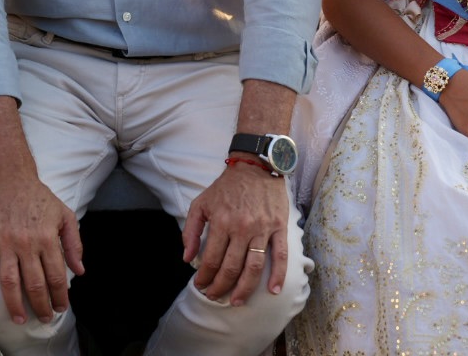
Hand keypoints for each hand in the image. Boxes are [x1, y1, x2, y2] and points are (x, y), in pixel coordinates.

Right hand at [0, 171, 82, 325]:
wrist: (9, 177)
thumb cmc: (39, 196)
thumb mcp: (64, 215)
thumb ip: (74, 244)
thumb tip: (80, 271)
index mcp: (47, 238)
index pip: (56, 275)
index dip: (60, 295)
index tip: (61, 307)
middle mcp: (27, 243)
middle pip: (35, 283)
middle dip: (41, 305)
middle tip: (45, 318)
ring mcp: (6, 242)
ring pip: (10, 281)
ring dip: (15, 305)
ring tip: (21, 319)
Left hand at [181, 161, 289, 305]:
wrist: (255, 165)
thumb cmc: (226, 186)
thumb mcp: (201, 203)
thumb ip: (190, 231)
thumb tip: (187, 258)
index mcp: (221, 222)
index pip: (211, 260)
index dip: (205, 277)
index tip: (200, 285)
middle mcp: (242, 228)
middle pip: (231, 268)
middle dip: (220, 287)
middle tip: (215, 297)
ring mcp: (262, 229)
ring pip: (254, 267)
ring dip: (244, 289)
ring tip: (236, 301)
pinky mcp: (279, 227)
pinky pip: (281, 256)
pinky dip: (278, 275)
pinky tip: (273, 291)